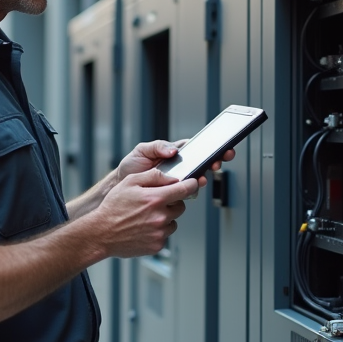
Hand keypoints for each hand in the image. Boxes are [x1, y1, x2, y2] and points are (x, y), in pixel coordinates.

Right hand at [92, 168, 200, 257]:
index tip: (193, 184)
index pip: (185, 189)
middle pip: (181, 206)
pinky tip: (143, 228)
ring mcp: (160, 233)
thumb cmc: (113, 207)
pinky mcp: (157, 245)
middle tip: (155, 202)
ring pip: (173, 221)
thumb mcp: (129, 182)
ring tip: (146, 217)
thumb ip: (153, 176)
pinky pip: (165, 235)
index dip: (191, 185)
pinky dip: (158, 231)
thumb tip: (172, 177)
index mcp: (156, 199)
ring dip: (165, 218)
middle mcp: (161, 217)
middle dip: (172, 202)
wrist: (101, 233)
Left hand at [117, 140, 236, 190]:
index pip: (197, 148)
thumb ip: (157, 146)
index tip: (222, 147)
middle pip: (203, 163)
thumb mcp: (142, 150)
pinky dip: (192, 191)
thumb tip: (174, 151)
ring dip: (204, 177)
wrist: (121, 186)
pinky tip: (192, 188)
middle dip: (215, 161)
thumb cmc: (131, 166)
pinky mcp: (174, 195)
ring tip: (204, 176)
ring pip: (197, 179)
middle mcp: (180, 167)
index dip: (211, 147)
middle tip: (218, 162)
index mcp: (175, 153)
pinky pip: (186, 193)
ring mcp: (179, 181)